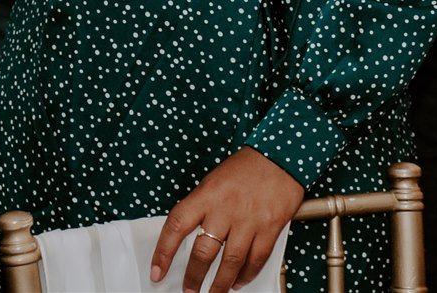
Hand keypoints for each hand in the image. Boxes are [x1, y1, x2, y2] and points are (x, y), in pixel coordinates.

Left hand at [151, 148, 302, 292]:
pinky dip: (246, 274)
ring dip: (220, 284)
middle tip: (189, 291)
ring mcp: (249, 220)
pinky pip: (255, 259)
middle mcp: (225, 209)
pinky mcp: (270, 227)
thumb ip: (202, 208)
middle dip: (194, 277)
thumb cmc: (245, 168)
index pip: (176, 226)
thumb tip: (188, 236)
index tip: (157, 271)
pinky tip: (239, 281)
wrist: (280, 156)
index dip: (163, 252)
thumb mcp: (213, 181)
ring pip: (230, 262)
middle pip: (204, 252)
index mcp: (206, 195)